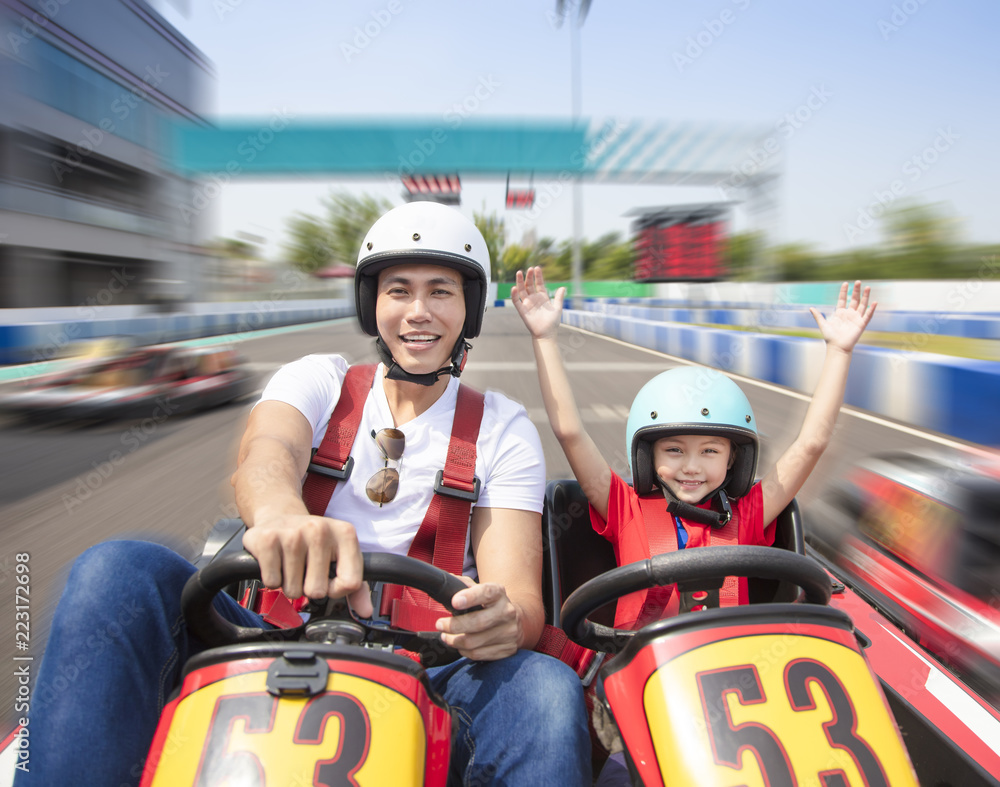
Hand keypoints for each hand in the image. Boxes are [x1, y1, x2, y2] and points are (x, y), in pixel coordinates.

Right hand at [242, 513, 373, 616]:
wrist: (282, 517)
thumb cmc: (314, 542)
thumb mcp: (341, 556)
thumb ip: (356, 585)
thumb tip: (366, 611)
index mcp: (345, 534)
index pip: (350, 583)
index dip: (337, 590)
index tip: (329, 580)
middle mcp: (320, 529)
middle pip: (317, 591)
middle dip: (308, 587)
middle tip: (305, 569)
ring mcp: (293, 533)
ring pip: (293, 590)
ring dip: (290, 584)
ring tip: (291, 564)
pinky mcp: (268, 539)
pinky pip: (272, 583)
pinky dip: (273, 579)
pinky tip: (277, 561)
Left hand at [435, 576, 521, 660]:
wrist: (515, 621)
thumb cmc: (490, 604)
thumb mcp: (481, 590)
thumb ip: (464, 585)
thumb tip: (446, 581)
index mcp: (499, 593)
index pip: (486, 593)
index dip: (470, 597)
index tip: (454, 602)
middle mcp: (507, 612)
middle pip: (478, 622)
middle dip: (454, 625)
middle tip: (440, 624)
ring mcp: (509, 632)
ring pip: (474, 642)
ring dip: (454, 641)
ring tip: (445, 636)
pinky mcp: (507, 649)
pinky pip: (478, 654)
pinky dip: (464, 651)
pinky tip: (460, 646)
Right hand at [512, 266, 564, 340]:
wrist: (546, 333)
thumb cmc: (552, 322)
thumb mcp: (557, 308)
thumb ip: (559, 297)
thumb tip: (563, 287)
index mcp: (542, 297)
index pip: (539, 284)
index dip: (538, 276)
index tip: (537, 268)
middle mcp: (534, 299)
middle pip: (529, 285)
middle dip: (529, 277)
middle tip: (529, 269)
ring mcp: (527, 304)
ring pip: (521, 290)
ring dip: (519, 282)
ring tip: (519, 273)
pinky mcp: (522, 310)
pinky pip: (516, 301)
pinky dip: (514, 295)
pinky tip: (514, 287)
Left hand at [810, 280, 876, 353]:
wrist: (837, 347)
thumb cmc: (830, 337)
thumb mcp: (823, 324)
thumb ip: (818, 316)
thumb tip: (811, 308)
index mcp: (840, 313)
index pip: (843, 299)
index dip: (844, 291)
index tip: (845, 283)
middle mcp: (849, 314)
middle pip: (854, 299)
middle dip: (856, 291)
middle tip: (858, 281)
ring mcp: (856, 318)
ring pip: (862, 305)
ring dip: (865, 296)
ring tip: (867, 287)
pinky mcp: (861, 324)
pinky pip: (868, 315)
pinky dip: (871, 309)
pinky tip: (874, 302)